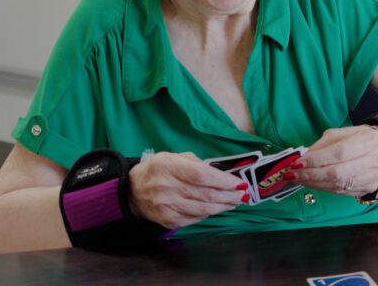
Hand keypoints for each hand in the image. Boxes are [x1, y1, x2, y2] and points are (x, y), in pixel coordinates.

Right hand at [127, 151, 248, 228]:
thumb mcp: (174, 158)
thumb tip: (223, 175)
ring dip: (223, 206)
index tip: (239, 183)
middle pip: (205, 194)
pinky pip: (195, 218)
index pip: (201, 175)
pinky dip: (209, 213)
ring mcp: (166, 206)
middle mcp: (166, 187)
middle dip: (229, 195)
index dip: (223, 181)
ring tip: (235, 202)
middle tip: (244, 195)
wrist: (133, 191)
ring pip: (203, 209)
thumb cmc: (159, 170)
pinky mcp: (168, 220)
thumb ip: (197, 164)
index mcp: (168, 166)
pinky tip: (217, 208)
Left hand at [289, 126, 377, 196]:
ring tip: (297, 179)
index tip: (297, 163)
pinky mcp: (367, 189)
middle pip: (337, 172)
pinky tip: (310, 183)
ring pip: (337, 185)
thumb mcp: (340, 134)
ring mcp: (372, 178)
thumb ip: (322, 145)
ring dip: (313, 183)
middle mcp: (374, 160)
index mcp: (368, 140)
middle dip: (311, 174)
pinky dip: (322, 188)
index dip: (316, 159)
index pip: (339, 152)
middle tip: (292, 174)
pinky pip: (340, 191)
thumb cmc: (357, 139)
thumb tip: (302, 158)